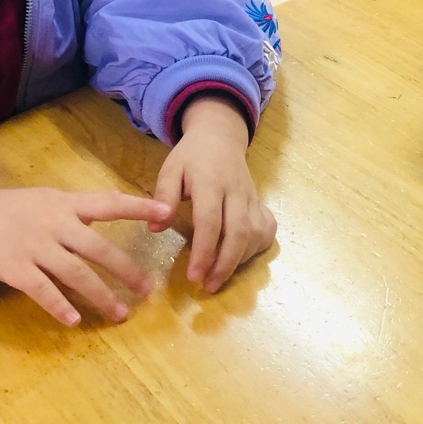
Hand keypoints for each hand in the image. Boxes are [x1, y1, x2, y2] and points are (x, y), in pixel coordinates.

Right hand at [0, 186, 173, 325]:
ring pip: (75, 273)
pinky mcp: (17, 269)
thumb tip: (118, 198)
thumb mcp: (53, 198)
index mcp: (68, 205)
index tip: (167, 214)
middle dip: (125, 269)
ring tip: (120, 313)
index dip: (138, 207)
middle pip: (98, 247)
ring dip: (99, 294)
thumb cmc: (20, 209)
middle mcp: (57, 225)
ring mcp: (37, 247)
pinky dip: (59, 305)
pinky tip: (74, 321)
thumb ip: (84, 204)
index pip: (109, 203)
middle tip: (146, 289)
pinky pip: (42, 289)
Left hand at [153, 95, 275, 292]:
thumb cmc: (191, 156)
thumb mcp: (170, 169)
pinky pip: (267, 229)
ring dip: (241, 259)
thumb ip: (163, 197)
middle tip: (209, 286)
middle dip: (226, 264)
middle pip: (239, 232)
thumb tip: (155, 229)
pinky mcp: (261, 203)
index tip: (193, 277)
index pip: (210, 221)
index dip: (204, 251)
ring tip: (219, 274)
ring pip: (256, 234)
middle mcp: (236, 191)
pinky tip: (241, 255)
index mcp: (210, 182)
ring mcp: (252, 197)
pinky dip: (258, 247)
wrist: (220, 137)